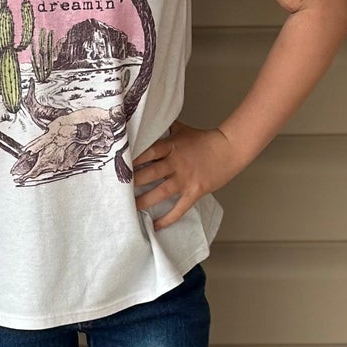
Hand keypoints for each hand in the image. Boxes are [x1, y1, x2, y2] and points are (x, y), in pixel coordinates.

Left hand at [127, 121, 242, 229]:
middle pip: (150, 173)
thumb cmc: (205, 139)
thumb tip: (148, 121)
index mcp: (171, 146)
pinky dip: (168, 218)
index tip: (117, 166)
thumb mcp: (182, 129)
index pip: (147, 152)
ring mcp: (185, 179)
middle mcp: (176, 163)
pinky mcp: (195, 191)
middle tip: (117, 190)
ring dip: (144, 201)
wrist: (229, 149)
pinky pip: (180, 208)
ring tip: (130, 208)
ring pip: (161, 192)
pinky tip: (156, 226)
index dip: (132, 159)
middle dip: (133, 182)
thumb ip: (165, 128)